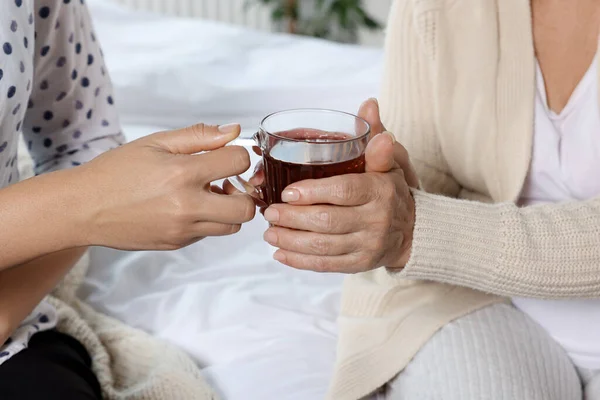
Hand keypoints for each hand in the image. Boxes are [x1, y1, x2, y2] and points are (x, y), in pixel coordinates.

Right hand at [77, 123, 255, 250]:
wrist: (84, 207)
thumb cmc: (116, 170)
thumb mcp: (156, 142)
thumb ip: (199, 136)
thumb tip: (233, 131)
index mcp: (182, 173)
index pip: (239, 162)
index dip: (238, 155)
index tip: (226, 155)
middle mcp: (187, 206)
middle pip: (246, 208)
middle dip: (244, 192)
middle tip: (226, 182)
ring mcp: (183, 229)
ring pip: (232, 226)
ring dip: (229, 210)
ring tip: (207, 195)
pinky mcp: (177, 243)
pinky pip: (208, 234)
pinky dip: (208, 221)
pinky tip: (187, 207)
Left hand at [262, 99, 416, 272]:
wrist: (413, 230)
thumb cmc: (390, 191)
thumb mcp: (388, 162)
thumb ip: (374, 137)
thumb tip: (368, 104)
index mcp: (380, 190)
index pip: (343, 191)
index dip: (312, 193)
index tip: (286, 192)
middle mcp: (377, 220)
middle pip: (328, 221)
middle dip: (293, 218)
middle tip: (269, 212)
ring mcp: (369, 245)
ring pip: (324, 246)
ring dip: (291, 240)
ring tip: (269, 232)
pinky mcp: (361, 264)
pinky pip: (327, 265)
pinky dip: (300, 261)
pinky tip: (280, 254)